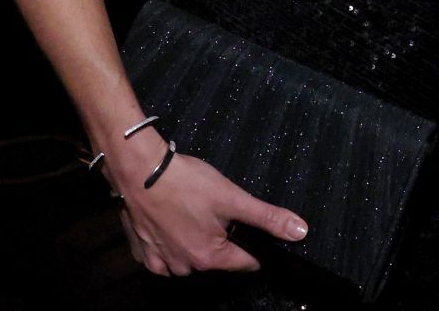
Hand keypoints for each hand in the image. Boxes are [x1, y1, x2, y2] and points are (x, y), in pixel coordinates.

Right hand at [111, 131, 306, 275]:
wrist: (138, 171)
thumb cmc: (186, 183)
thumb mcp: (233, 198)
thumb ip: (267, 218)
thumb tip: (300, 233)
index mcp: (210, 258)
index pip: (245, 263)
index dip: (253, 246)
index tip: (248, 229)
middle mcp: (184, 267)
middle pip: (216, 260)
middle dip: (221, 240)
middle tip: (215, 212)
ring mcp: (160, 262)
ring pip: (189, 258)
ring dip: (194, 241)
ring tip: (191, 212)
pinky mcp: (142, 252)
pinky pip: (163, 255)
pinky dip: (169, 242)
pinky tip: (170, 220)